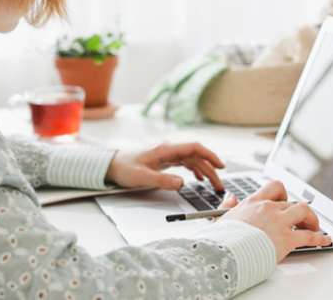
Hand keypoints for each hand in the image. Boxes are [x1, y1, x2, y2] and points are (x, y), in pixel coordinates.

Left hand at [105, 142, 225, 190]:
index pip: (193, 147)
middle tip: (220, 184)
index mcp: (165, 149)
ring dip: (204, 170)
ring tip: (214, 183)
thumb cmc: (124, 168)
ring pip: (191, 160)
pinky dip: (194, 169)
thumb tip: (182, 183)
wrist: (112, 165)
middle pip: (195, 156)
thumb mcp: (143, 177)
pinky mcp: (164, 159)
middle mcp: (168, 149)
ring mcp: (167, 154)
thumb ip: (162, 180)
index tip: (221, 166)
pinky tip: (199, 178)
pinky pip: (184, 162)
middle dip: (210, 168)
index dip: (209, 155)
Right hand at [216, 181, 331, 261]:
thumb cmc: (222, 239)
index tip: (284, 201)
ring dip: (312, 218)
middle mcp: (268, 208)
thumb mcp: (220, 217)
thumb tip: (230, 197)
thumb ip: (227, 206)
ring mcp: (279, 222)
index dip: (283, 194)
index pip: (275, 187)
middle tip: (301, 220)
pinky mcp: (287, 238)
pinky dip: (320, 238)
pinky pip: (310, 236)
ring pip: (304, 211)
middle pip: (292, 202)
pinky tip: (325, 240)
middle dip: (299, 211)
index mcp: (253, 202)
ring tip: (314, 227)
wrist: (226, 253)